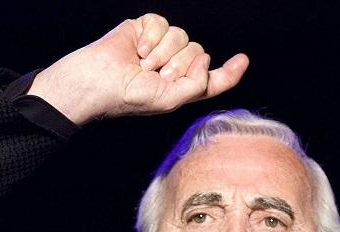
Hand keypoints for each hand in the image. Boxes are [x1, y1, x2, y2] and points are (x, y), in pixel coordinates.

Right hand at [27, 13, 248, 124]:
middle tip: (156, 75)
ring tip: (142, 64)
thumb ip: (197, 85)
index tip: (242, 60)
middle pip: (198, 53)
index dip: (229, 71)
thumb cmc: (127, 97)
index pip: (212, 79)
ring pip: (182, 37)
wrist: (96, 81)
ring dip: (162, 52)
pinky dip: (151, 36)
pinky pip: (162, 23)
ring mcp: (159, 46)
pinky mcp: (145, 29)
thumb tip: (205, 59)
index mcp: (181, 87)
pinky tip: (137, 48)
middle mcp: (173, 66)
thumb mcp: (169, 100)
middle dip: (179, 64)